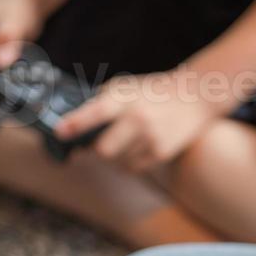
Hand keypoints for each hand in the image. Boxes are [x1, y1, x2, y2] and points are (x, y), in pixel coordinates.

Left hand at [56, 71, 218, 171]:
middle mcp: (138, 117)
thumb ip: (103, 101)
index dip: (76, 123)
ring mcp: (151, 137)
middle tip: (99, 143)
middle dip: (97, 150)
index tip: (59, 132)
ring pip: (117, 162)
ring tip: (129, 140)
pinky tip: (141, 146)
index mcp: (126, 97)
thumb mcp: (127, 86)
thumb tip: (72, 124)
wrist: (195, 95)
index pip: (97, 111)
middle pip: (103, 150)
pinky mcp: (162, 152)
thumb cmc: (153, 91)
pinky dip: (130, 162)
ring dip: (116, 156)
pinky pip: (133, 168)